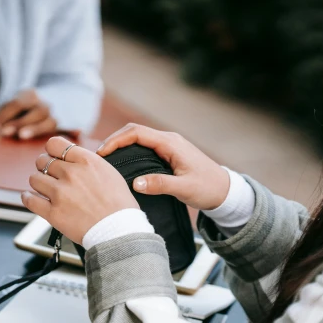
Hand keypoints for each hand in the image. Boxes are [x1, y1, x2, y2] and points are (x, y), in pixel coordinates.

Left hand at [0, 89, 56, 139]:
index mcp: (29, 94)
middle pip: (31, 110)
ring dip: (34, 128)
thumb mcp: (7, 111)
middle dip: (17, 122)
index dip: (2, 117)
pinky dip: (56, 134)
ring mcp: (54, 114)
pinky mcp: (61, 126)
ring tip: (21, 136)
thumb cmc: (23, 111)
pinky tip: (52, 142)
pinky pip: (59, 130)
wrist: (57, 105)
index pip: (14, 105)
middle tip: (3, 133)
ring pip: (47, 120)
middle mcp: (43, 102)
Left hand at [22, 136, 138, 243]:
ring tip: (44, 187)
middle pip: (43, 160)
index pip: (55, 144)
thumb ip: (88, 162)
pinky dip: (28, 198)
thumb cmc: (119, 205)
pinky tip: (30, 197)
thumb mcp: (109, 172)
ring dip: (38, 182)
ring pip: (34, 178)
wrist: (119, 231)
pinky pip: (29, 200)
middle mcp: (71, 173)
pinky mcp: (53, 213)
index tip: (53, 156)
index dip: (52, 150)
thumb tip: (72, 158)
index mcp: (86, 161)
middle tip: (50, 174)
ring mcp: (60, 193)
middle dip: (45, 167)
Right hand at [97, 124, 228, 210]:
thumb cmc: (207, 188)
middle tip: (98, 158)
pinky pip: (144, 146)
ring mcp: (168, 145)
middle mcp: (168, 139)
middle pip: (134, 132)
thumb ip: (160, 185)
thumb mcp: (184, 189)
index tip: (101, 153)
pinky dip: (129, 150)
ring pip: (138, 138)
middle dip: (114, 140)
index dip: (116, 140)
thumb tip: (135, 184)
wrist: (224, 190)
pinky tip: (121, 163)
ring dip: (121, 144)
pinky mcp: (168, 152)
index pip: (137, 133)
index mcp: (170, 143)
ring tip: (105, 160)